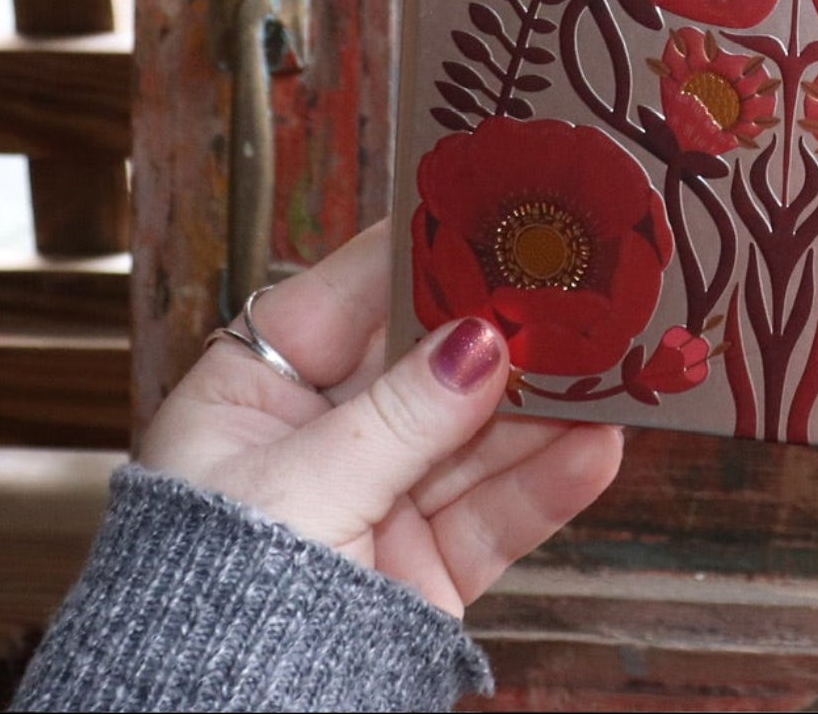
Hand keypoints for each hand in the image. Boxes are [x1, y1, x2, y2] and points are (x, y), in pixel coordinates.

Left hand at [139, 221, 621, 616]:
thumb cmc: (207, 606)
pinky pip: (496, 512)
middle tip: (574, 289)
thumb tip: (482, 340)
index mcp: (255, 392)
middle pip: (430, 362)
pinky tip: (596, 447)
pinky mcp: (426, 565)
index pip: (349, 297)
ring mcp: (379, 499)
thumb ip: (400, 416)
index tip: (492, 211)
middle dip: (503, 332)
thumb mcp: (300, 489)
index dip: (420, 253)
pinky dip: (548, 482)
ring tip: (609, 366)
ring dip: (546, 404)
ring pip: (478, 434)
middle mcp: (322, 436)